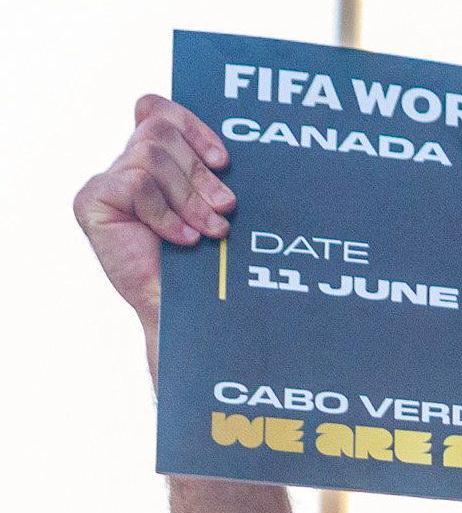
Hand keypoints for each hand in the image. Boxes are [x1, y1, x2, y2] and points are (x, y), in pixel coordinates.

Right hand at [72, 95, 233, 330]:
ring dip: (189, 197)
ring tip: (209, 230)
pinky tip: (182, 239)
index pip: (158, 111)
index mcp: (155, 163)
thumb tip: (227, 153)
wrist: (188, 309)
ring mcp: (106, 184)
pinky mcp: (92, 202)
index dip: (192, 126)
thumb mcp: (214, 207)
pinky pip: (136, 184)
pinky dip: (165, 213)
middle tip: (226, 208)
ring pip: (150, 155)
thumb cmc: (206, 262)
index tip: (224, 161)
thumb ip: (209, 174)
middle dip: (200, 172)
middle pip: (160, 132)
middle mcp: (126, 168)